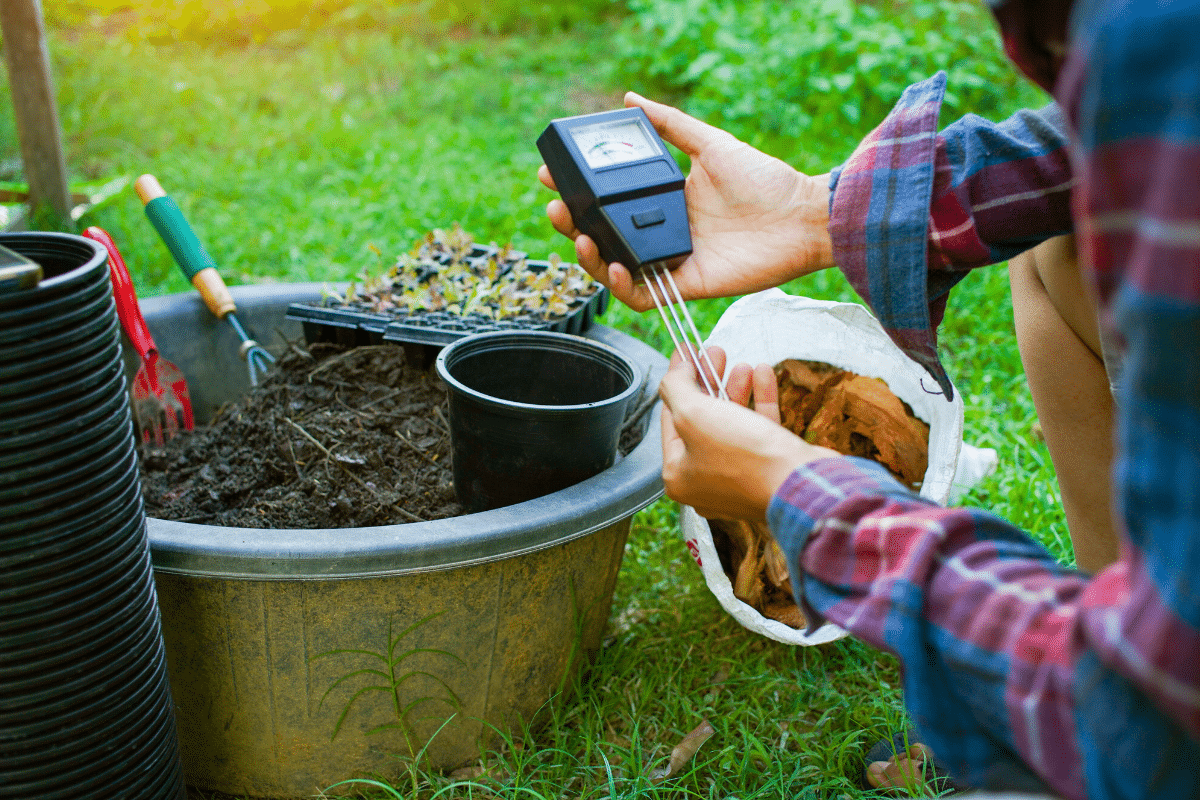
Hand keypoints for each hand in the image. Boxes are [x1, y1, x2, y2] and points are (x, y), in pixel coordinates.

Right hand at [538, 92, 834, 311]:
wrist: (802, 217)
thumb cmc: (765, 181)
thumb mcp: (710, 144)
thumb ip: (671, 125)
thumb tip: (630, 100)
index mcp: (663, 201)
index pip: (609, 201)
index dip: (578, 192)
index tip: (553, 176)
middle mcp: (662, 233)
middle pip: (603, 236)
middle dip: (572, 224)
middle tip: (556, 207)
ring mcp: (672, 261)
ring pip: (614, 269)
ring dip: (589, 258)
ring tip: (579, 236)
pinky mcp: (686, 286)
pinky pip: (643, 296)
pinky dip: (622, 287)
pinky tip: (614, 267)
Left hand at [658, 346, 837, 519]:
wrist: (800, 485)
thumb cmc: (743, 457)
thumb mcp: (694, 414)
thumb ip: (676, 387)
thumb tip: (675, 370)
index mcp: (679, 474)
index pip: (670, 418)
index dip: (678, 381)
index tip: (686, 354)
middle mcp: (705, 480)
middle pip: (701, 419)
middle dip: (710, 382)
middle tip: (715, 354)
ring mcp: (738, 477)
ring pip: (732, 423)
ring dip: (736, 389)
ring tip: (742, 364)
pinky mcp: (768, 470)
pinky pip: (758, 430)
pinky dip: (760, 400)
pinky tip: (763, 374)